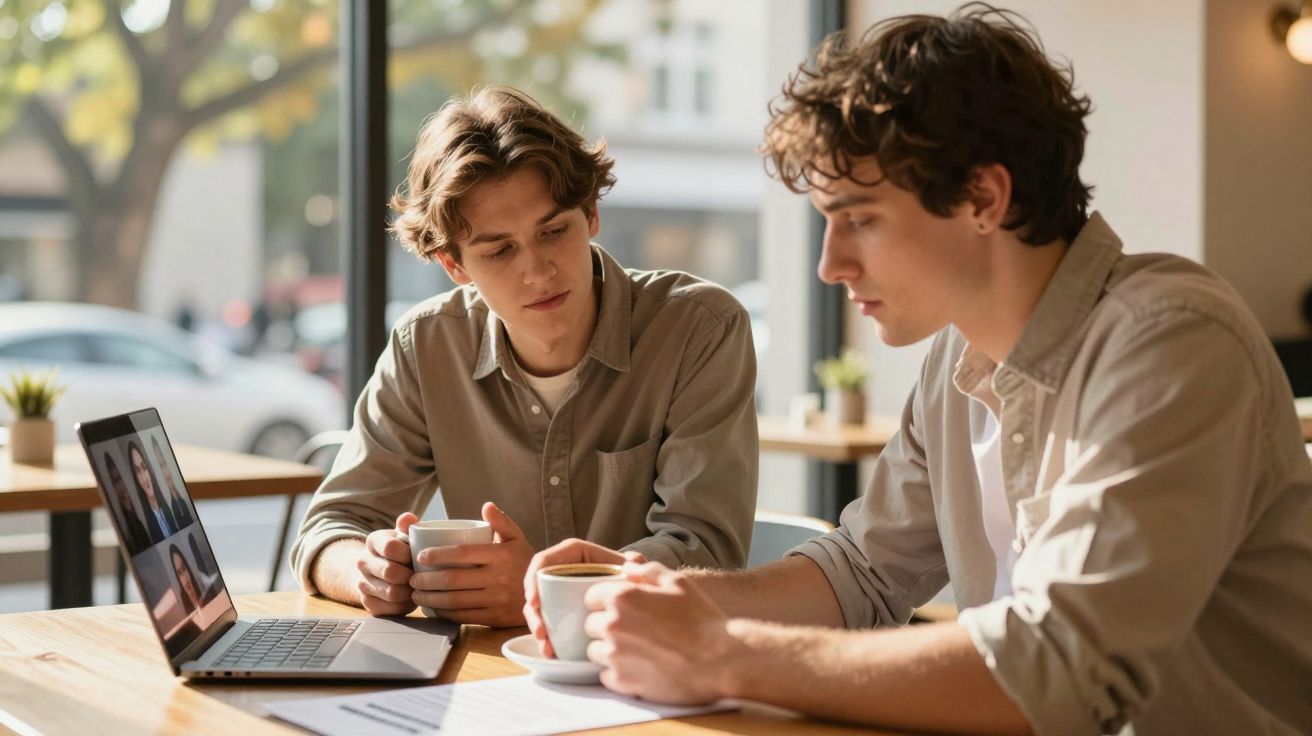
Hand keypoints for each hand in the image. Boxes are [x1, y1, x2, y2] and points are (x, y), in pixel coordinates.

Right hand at [356, 512, 419, 616]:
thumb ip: (408, 526)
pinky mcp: (367, 603)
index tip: (419, 557)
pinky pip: (389, 609)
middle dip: (411, 575)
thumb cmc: (403, 550)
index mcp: (373, 541)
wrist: (384, 571)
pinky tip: (409, 598)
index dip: (409, 554)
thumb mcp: (406, 535)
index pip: (390, 547)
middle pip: (390, 572)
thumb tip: (408, 518)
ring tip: (418, 587)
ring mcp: (362, 583)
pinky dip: (404, 606)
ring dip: (409, 592)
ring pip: (391, 593)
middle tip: (422, 576)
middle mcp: (362, 562)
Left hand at [409, 502, 533, 626]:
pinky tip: (433, 608)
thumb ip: (501, 522)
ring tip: (417, 593)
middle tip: (412, 577)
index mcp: (501, 555)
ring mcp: (496, 599)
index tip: (421, 556)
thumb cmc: (523, 563)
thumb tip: (486, 505)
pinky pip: (464, 616)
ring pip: (455, 600)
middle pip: (453, 579)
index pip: (462, 552)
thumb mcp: (517, 540)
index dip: (438, 554)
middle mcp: (498, 577)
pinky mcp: (495, 617)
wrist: (545, 594)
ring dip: (430, 598)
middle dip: (427, 579)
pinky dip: (444, 613)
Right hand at [522, 539, 646, 657]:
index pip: (545, 560)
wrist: (641, 598)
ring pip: (538, 608)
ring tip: (547, 647)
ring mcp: (561, 592)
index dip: (533, 578)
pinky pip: (547, 622)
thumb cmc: (634, 577)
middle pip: (537, 588)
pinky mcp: (562, 611)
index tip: (534, 603)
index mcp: (575, 555)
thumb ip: (636, 564)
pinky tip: (551, 652)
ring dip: (537, 627)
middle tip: (541, 633)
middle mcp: (563, 572)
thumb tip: (630, 568)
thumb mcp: (634, 567)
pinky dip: (546, 638)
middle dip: (533, 612)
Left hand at [583, 562, 736, 704]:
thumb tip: (628, 569)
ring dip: (610, 649)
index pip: (592, 596)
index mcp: (622, 597)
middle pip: (591, 624)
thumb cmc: (702, 618)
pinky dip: (619, 672)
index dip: (607, 600)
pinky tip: (641, 667)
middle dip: (608, 625)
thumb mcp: (679, 582)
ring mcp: (615, 656)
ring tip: (638, 650)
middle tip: (635, 629)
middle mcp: (613, 625)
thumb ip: (648, 571)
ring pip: (595, 651)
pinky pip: (606, 676)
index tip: (624, 608)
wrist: (720, 659)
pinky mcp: (622, 682)